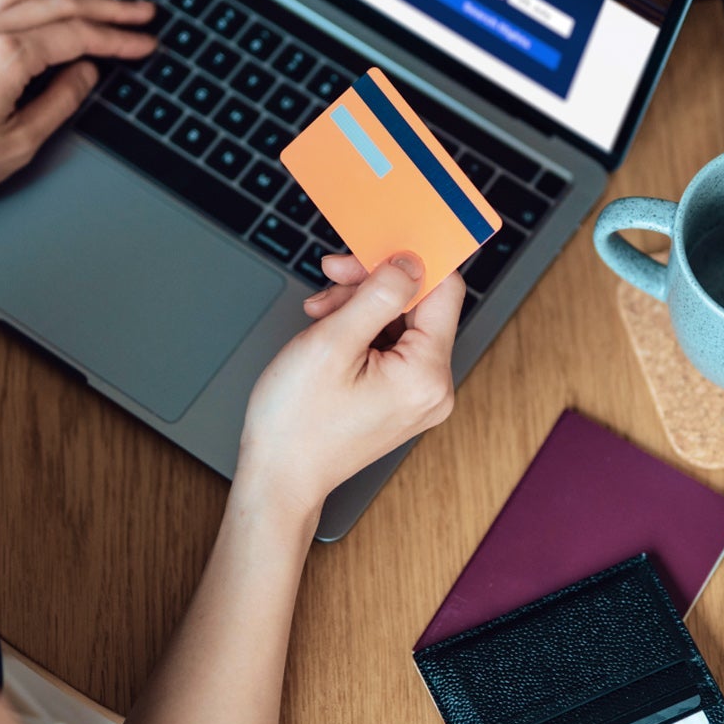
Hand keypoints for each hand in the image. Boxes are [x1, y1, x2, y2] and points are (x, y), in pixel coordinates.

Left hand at [0, 0, 156, 224]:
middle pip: (58, 4)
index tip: (145, 43)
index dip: (118, 39)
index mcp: (6, 58)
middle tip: (140, 14)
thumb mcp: (15, 147)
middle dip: (106, 8)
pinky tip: (35, 7)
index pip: (77, 37)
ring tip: (96, 8)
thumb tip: (84, 75)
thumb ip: (58, 104)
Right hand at [235, 253, 464, 524]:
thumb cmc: (295, 423)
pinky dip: (361, 330)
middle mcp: (434, 388)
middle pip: (420, 304)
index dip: (408, 259)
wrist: (279, 479)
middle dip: (373, 284)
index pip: (444, 290)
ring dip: (361, 305)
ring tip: (319, 313)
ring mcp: (419, 396)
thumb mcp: (332, 342)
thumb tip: (410, 261)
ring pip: (402, 322)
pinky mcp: (401, 400)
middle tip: (331, 276)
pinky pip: (392, 346)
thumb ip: (377, 294)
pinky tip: (329, 330)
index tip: (373, 244)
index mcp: (426, 375)